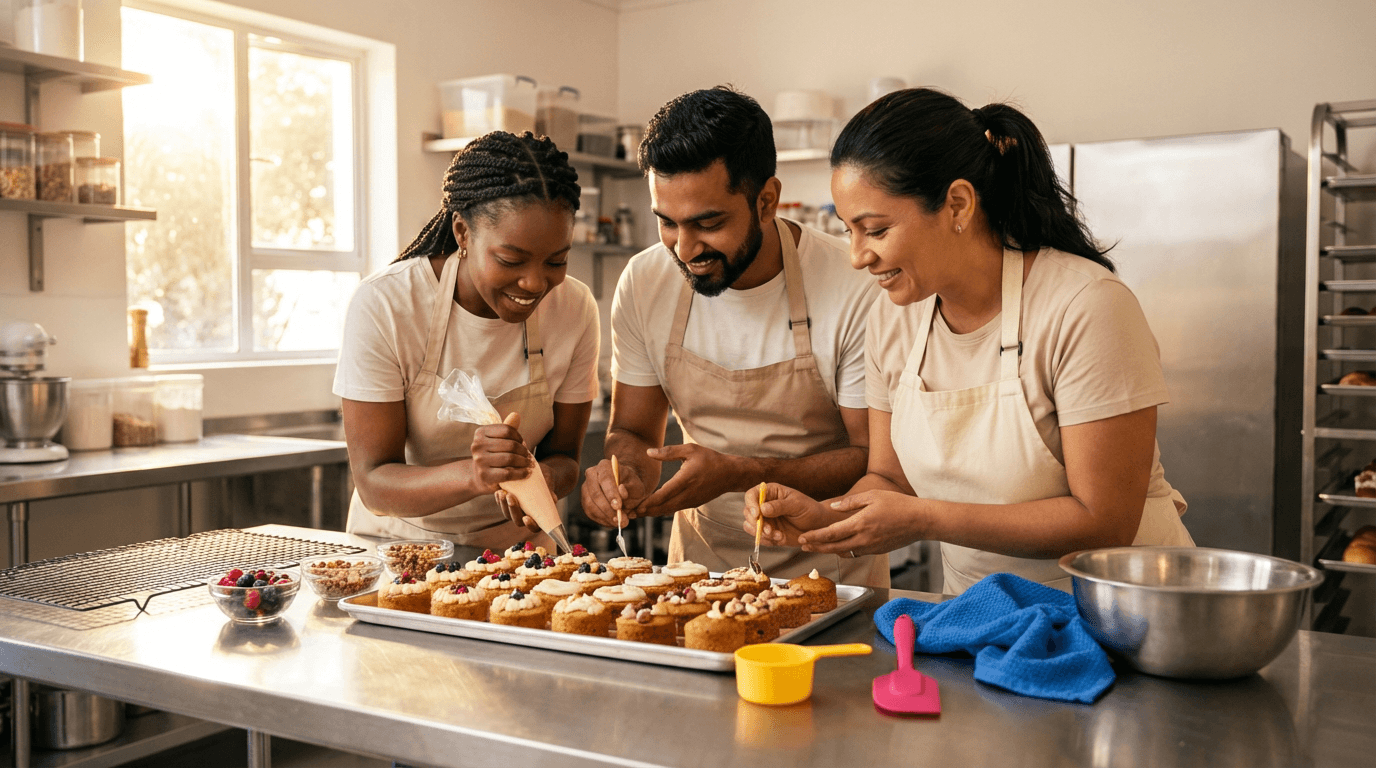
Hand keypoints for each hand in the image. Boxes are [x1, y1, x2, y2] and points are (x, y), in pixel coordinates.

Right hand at [470, 412, 532, 494]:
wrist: (480, 477)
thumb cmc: (492, 455)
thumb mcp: (497, 440)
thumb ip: (507, 428)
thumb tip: (516, 415)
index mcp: (480, 433)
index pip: (507, 430)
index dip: (518, 436)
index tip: (522, 443)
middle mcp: (477, 446)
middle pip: (510, 445)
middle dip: (523, 451)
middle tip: (529, 456)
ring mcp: (480, 461)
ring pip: (510, 458)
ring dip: (524, 462)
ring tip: (529, 464)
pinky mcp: (485, 476)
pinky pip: (508, 473)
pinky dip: (521, 473)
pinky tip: (526, 473)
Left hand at [495, 462, 551, 533]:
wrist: (539, 474)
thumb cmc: (547, 482)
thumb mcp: (549, 486)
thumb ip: (550, 493)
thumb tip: (553, 498)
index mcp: (538, 517)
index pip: (535, 527)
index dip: (530, 525)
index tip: (526, 518)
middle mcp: (526, 516)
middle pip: (517, 520)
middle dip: (512, 509)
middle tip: (510, 497)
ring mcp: (515, 511)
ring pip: (507, 513)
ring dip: (503, 505)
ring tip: (502, 493)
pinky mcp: (507, 503)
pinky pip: (501, 504)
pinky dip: (499, 499)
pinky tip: (498, 492)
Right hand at [581, 458, 647, 527]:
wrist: (625, 487)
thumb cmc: (631, 485)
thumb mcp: (637, 486)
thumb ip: (631, 488)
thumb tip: (621, 490)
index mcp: (605, 466)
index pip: (605, 478)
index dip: (611, 493)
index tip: (618, 506)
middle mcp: (592, 474)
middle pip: (595, 493)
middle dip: (607, 509)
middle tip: (619, 519)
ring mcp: (585, 488)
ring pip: (590, 505)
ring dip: (604, 516)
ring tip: (618, 522)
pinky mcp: (584, 500)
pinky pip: (589, 512)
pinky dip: (601, 520)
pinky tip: (612, 522)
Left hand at [636, 443, 740, 517]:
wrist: (730, 474)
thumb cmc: (710, 459)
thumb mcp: (690, 450)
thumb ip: (668, 451)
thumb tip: (649, 452)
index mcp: (686, 479)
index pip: (664, 494)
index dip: (649, 502)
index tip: (636, 506)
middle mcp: (688, 494)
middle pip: (663, 507)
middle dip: (646, 511)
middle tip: (630, 513)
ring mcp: (690, 501)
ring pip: (667, 510)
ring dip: (652, 512)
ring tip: (636, 513)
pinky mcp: (692, 504)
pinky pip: (674, 508)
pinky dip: (661, 510)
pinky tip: (651, 509)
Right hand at [741, 483, 831, 546]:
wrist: (818, 526)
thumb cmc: (810, 510)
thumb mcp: (797, 505)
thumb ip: (780, 506)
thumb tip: (763, 508)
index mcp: (771, 492)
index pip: (752, 495)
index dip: (751, 504)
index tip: (757, 515)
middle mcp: (764, 505)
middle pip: (748, 512)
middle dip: (756, 523)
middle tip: (769, 530)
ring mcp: (765, 519)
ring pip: (750, 526)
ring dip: (761, 533)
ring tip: (778, 535)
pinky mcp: (768, 532)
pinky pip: (759, 537)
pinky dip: (766, 540)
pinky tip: (780, 538)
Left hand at [797, 490, 926, 556]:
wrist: (920, 521)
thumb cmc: (898, 504)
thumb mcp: (873, 496)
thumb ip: (850, 502)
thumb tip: (833, 507)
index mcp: (860, 524)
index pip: (831, 533)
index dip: (815, 536)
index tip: (803, 538)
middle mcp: (863, 539)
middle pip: (833, 547)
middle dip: (816, 546)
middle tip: (803, 546)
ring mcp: (870, 547)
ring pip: (844, 552)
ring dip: (828, 550)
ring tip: (816, 547)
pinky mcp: (877, 551)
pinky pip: (855, 552)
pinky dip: (843, 551)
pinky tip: (837, 547)